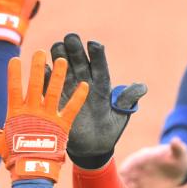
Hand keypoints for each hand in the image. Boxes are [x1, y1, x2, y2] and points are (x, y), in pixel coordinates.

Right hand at [0, 51, 87, 181]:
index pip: (13, 88)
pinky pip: (71, 108)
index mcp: (16, 113)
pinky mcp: (62, 126)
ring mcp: (48, 117)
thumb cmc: (14, 156)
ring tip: (63, 60)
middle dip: (38, 67)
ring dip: (59, 75)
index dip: (14, 73)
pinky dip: (78, 97)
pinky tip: (85, 86)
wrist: (32, 170)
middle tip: (41, 52)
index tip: (15, 59)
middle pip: (36, 84)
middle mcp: (33, 111)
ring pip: (54, 91)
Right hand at [49, 33, 146, 168]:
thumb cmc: (108, 131)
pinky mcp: (56, 98)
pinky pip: (49, 83)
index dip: (96, 54)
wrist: (91, 148)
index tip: (94, 45)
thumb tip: (142, 88)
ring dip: (59, 56)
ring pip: (62, 66)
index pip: (99, 64)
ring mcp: (69, 88)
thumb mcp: (120, 116)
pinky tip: (44, 67)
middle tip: (71, 39)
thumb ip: (127, 101)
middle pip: (78, 59)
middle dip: (75, 48)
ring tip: (57, 48)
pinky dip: (47, 74)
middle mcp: (84, 81)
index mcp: (101, 84)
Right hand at [118, 138, 186, 187]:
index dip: (127, 167)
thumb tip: (176, 140)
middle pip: (124, 176)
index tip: (122, 173)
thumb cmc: (178, 157)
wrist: (178, 168)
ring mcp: (138, 180)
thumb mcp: (179, 152)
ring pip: (125, 187)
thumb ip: (177, 147)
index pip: (132, 162)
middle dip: (120, 183)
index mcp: (144, 157)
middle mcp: (137, 169)